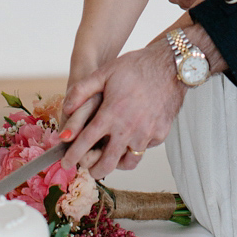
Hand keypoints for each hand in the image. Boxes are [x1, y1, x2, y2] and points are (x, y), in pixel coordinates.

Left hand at [61, 37, 185, 179]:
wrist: (170, 65)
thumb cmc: (136, 67)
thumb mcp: (104, 72)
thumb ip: (82, 90)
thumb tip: (66, 110)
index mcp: (111, 114)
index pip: (85, 143)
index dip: (73, 156)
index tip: (66, 163)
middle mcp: (128, 128)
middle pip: (107, 163)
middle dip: (94, 170)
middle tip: (89, 169)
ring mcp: (146, 134)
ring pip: (129, 162)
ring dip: (117, 163)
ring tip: (111, 158)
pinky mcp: (161, 134)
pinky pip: (145, 149)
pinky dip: (136, 147)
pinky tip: (132, 138)